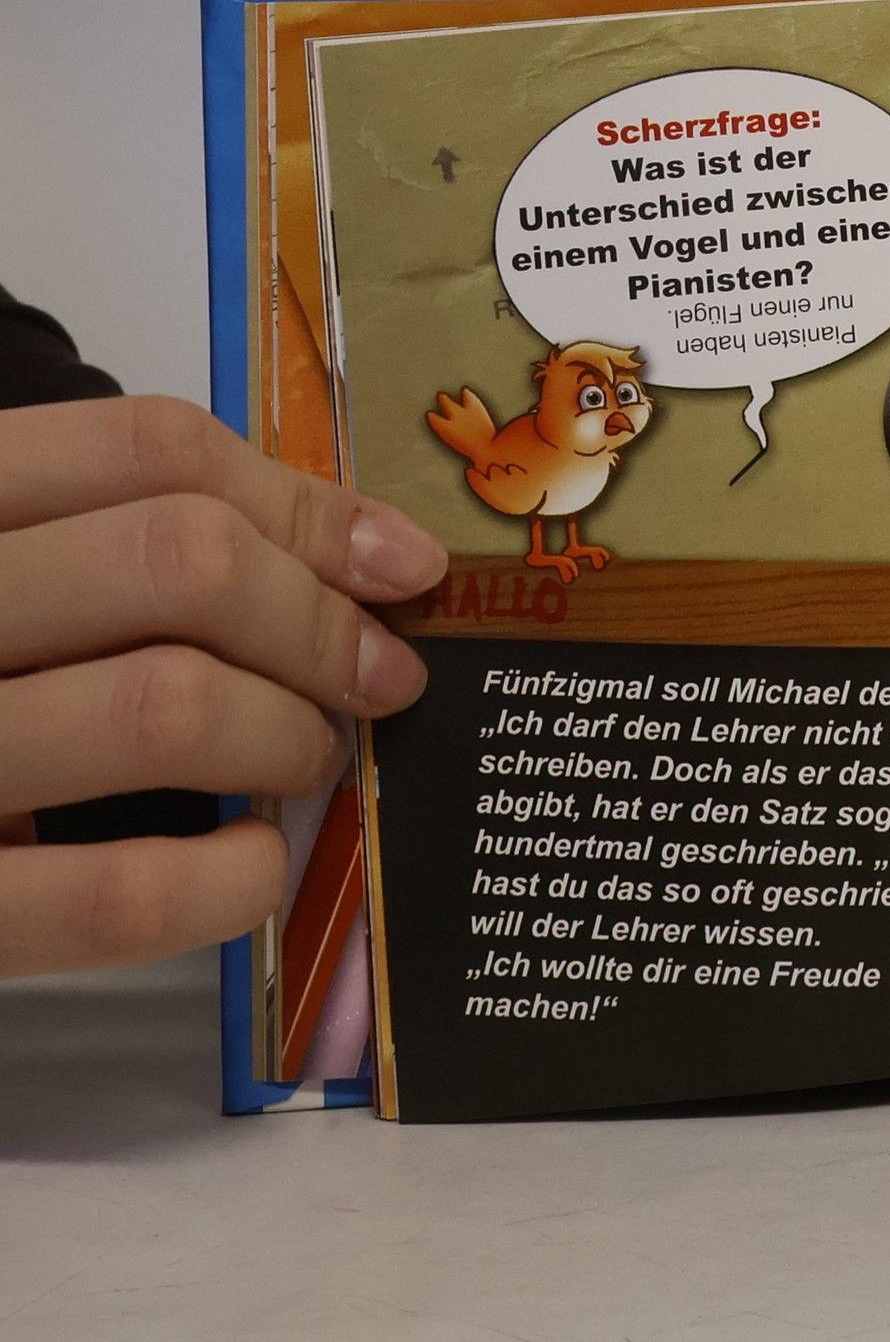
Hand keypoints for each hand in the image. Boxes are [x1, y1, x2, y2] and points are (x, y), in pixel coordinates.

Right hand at [0, 397, 446, 977]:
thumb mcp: (12, 575)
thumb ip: (138, 536)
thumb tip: (374, 555)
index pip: (148, 448)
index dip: (307, 507)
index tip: (400, 569)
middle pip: (180, 560)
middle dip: (319, 624)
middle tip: (377, 680)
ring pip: (163, 702)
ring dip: (288, 734)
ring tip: (306, 759)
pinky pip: (115, 893)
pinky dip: (232, 878)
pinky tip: (250, 861)